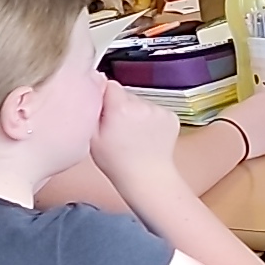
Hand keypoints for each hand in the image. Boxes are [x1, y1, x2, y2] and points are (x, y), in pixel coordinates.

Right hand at [87, 81, 180, 195]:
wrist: (147, 178)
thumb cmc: (116, 162)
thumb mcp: (92, 137)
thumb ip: (92, 109)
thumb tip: (94, 86)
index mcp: (121, 108)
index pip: (110, 86)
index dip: (105, 97)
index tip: (104, 111)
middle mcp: (142, 104)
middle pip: (126, 94)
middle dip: (120, 106)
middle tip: (117, 128)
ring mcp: (159, 110)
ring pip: (141, 102)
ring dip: (136, 113)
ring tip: (133, 135)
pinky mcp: (171, 116)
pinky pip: (155, 110)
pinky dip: (151, 119)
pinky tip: (146, 136)